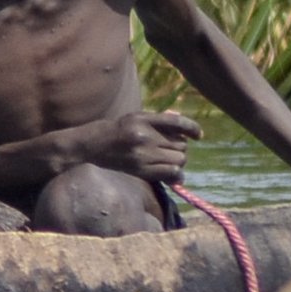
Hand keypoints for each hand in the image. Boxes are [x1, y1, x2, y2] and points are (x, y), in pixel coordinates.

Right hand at [84, 109, 200, 181]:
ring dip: (178, 160)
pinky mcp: (140, 170)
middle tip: (170, 149)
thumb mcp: (135, 118)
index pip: (176, 122)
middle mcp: (144, 136)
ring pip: (179, 159)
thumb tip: (182, 123)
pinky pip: (170, 173)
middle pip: (180, 144)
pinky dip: (175, 173)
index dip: (192, 128)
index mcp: (142, 119)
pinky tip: (171, 173)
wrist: (92, 144)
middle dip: (180, 147)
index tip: (198, 135)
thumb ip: (158, 120)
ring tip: (167, 159)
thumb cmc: (116, 129)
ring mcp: (142, 155)